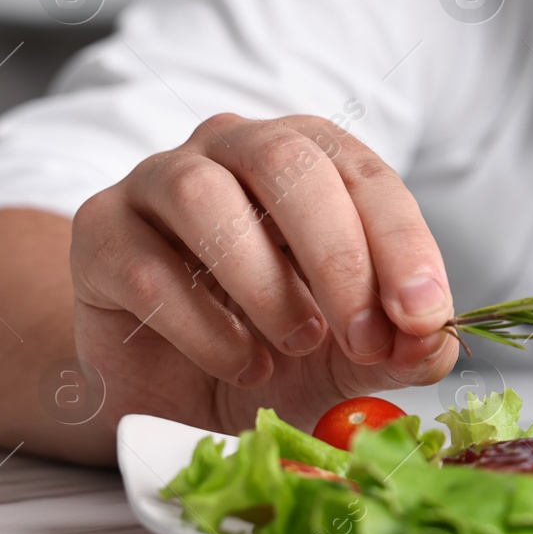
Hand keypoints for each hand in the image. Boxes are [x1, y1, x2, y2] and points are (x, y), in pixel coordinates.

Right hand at [70, 113, 458, 435]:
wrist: (174, 385)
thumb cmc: (272, 345)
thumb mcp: (350, 354)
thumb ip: (399, 346)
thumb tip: (434, 343)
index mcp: (309, 157)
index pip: (363, 174)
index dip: (402, 243)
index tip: (424, 314)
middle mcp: (232, 149)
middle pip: (284, 161)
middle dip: (339, 255)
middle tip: (366, 338)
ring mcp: (156, 183)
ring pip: (203, 195)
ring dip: (263, 281)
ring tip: (297, 343)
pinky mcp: (98, 234)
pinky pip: (144, 264)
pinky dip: (203, 325)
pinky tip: (241, 363)